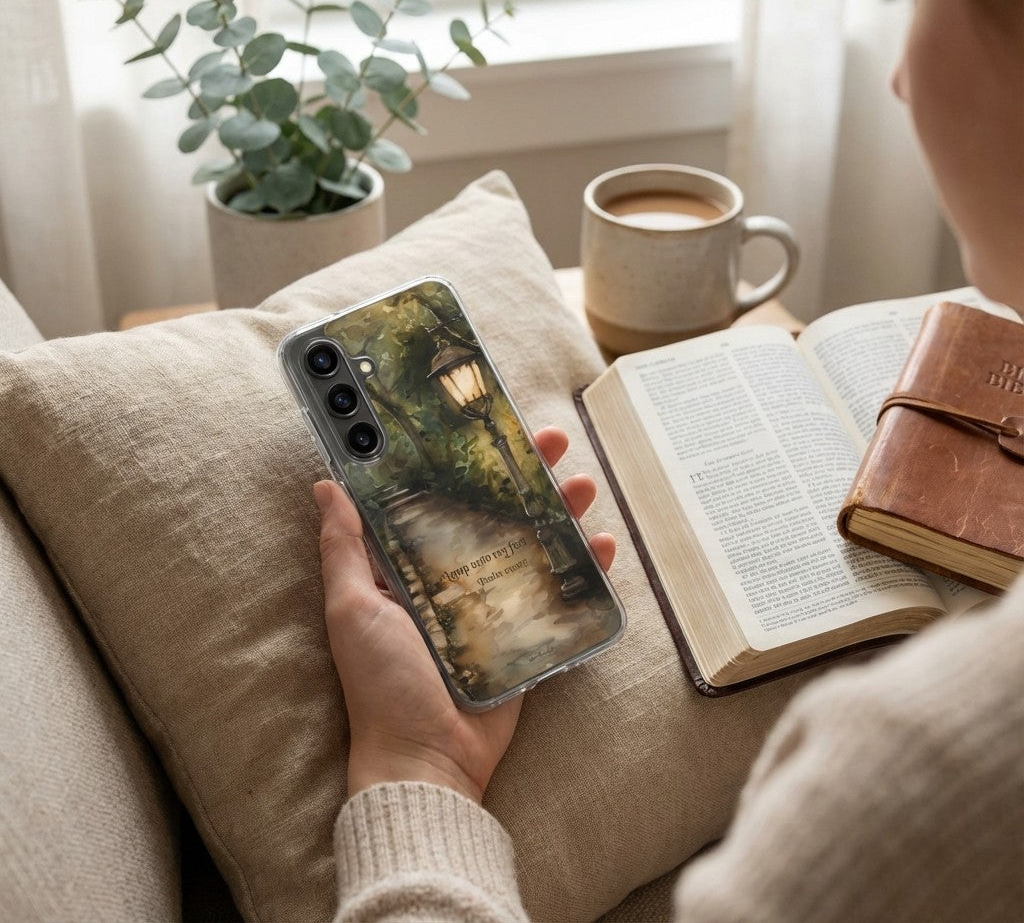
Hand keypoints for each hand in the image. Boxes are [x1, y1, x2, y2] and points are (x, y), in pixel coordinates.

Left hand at [316, 425, 615, 804]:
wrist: (426, 760)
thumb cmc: (381, 683)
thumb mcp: (352, 608)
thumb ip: (343, 548)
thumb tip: (326, 483)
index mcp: (411, 565)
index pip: (444, 497)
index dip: (468, 462)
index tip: (490, 425)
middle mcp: (453, 578)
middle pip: (497, 512)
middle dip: (527, 475)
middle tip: (553, 442)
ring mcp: (493, 605)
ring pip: (534, 543)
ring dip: (563, 511)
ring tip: (584, 484)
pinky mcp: (525, 634)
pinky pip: (560, 593)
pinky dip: (586, 570)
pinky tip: (603, 547)